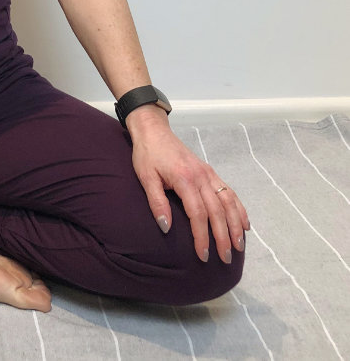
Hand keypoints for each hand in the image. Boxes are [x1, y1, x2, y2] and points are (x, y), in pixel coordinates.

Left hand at [127, 106, 249, 263]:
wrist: (153, 131)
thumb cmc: (147, 154)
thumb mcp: (146, 177)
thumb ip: (156, 202)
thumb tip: (166, 228)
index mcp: (185, 179)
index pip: (198, 214)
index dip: (202, 237)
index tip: (203, 255)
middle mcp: (201, 177)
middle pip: (217, 212)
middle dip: (223, 237)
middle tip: (224, 259)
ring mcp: (208, 174)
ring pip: (228, 203)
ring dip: (235, 225)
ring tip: (238, 246)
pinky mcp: (210, 172)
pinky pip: (229, 192)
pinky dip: (239, 209)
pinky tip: (244, 224)